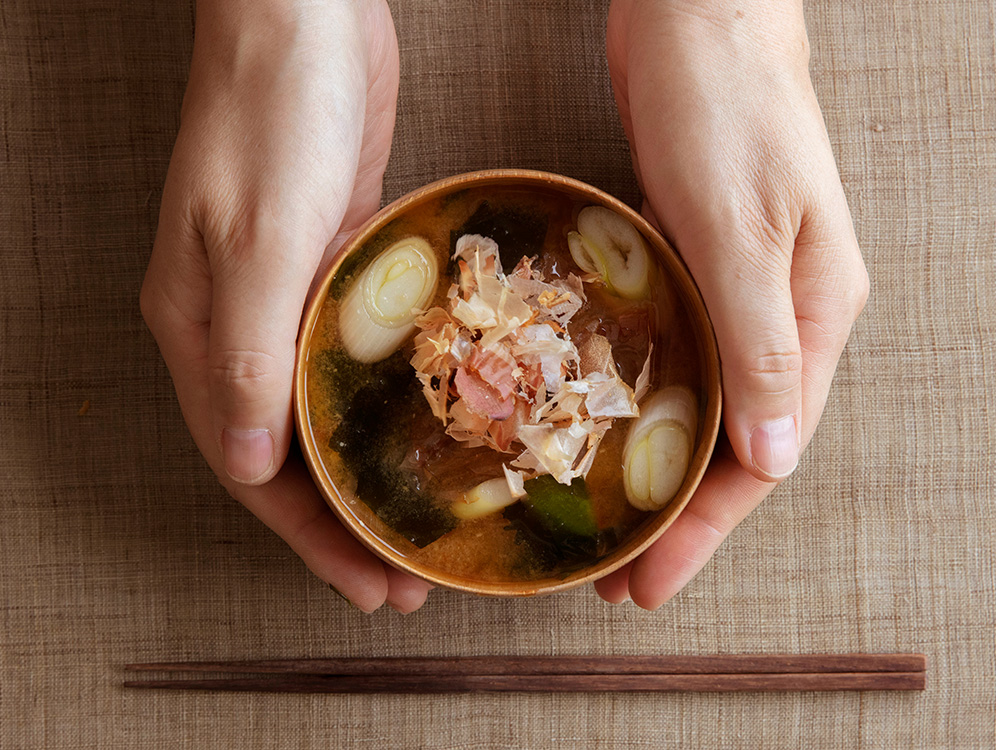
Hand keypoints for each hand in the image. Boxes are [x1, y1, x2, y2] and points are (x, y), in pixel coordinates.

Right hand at [140, 0, 431, 612]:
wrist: (302, 16)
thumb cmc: (274, 114)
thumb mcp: (260, 240)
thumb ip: (248, 356)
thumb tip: (246, 461)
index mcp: (202, 329)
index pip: (251, 466)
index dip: (310, 537)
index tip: (368, 585)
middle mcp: (236, 323)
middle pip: (287, 452)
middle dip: (343, 526)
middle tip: (404, 581)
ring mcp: (284, 292)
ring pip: (321, 412)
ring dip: (366, 475)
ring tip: (417, 526)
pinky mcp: (331, 261)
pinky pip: (350, 360)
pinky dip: (381, 407)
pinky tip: (424, 429)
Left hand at [596, 0, 868, 607]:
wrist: (696, 13)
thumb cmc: (727, 105)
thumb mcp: (741, 227)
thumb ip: (760, 345)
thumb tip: (775, 462)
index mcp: (812, 315)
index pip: (764, 455)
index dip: (705, 529)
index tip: (649, 583)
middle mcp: (780, 315)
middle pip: (730, 445)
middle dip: (674, 519)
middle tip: (613, 579)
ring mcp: (735, 290)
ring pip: (697, 408)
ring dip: (650, 471)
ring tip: (598, 526)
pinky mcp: (692, 264)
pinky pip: (669, 358)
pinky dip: (635, 406)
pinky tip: (593, 431)